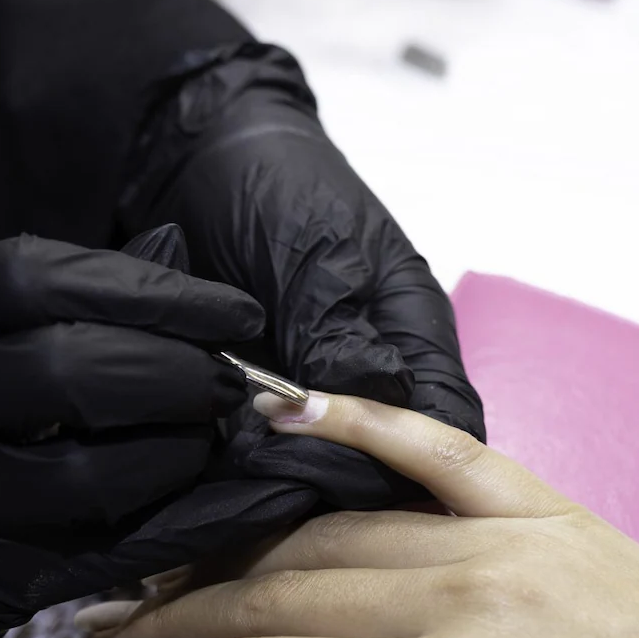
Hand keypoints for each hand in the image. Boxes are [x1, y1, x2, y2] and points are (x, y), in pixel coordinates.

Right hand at [0, 230, 278, 637]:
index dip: (147, 287)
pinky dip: (186, 526)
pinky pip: (109, 551)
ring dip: (178, 453)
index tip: (226, 309)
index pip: (35, 276)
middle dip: (174, 371)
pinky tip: (237, 505)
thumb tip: (177, 255)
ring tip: (212, 438)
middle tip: (228, 379)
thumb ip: (48, 300)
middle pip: (70, 371)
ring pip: (92, 474)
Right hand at [66, 391, 638, 637]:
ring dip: (230, 556)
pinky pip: (434, 451)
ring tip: (160, 585)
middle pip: (274, 595)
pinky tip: (288, 408)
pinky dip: (354, 423)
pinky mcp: (554, 517)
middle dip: (171, 627)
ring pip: (327, 530)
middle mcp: (470, 591)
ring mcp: (514, 540)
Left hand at [121, 45, 483, 514]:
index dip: (407, 463)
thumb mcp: (314, 254)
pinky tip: (219, 462)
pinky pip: (277, 451)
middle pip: (392, 460)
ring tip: (242, 466)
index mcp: (414, 330)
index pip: (445, 424)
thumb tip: (371, 406)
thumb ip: (339, 332)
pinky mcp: (274, 398)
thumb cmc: (272, 187)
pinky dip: (253, 460)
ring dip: (291, 473)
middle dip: (341, 478)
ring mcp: (326, 388)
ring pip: (333, 464)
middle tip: (273, 473)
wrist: (193, 159)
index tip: (339, 473)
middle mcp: (380, 369)